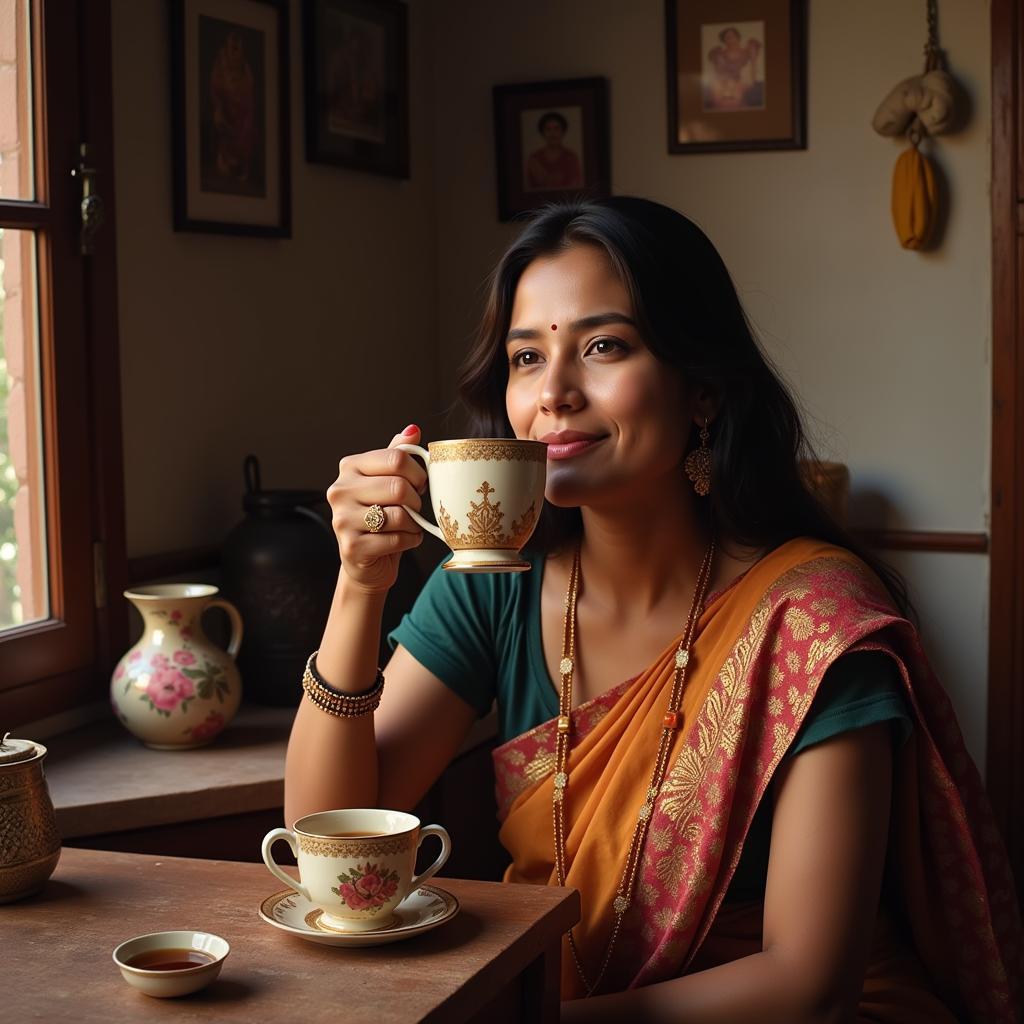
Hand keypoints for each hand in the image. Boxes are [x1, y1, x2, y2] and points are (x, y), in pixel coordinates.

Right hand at [327, 425, 427, 593]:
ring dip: (414, 523)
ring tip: (407, 526)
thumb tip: (413, 429)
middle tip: (414, 508)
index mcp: (350, 467)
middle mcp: (339, 490)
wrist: (367, 562)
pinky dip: (410, 540)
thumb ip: (398, 455)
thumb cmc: (382, 518)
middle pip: (399, 487)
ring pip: (399, 515)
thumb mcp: (388, 482)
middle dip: (416, 501)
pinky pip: (397, 538)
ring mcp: (342, 519)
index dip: (418, 473)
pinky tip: (402, 541)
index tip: (419, 484)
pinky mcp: (352, 546)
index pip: (396, 458)